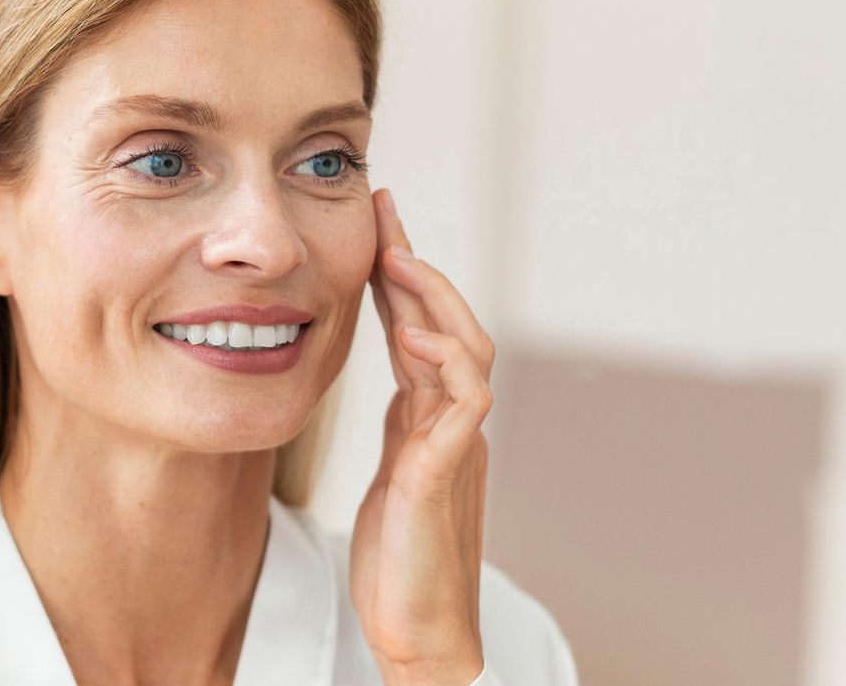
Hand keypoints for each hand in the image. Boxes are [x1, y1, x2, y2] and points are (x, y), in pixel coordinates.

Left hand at [350, 188, 495, 685]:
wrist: (420, 632)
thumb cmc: (401, 560)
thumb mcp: (392, 472)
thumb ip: (404, 423)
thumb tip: (402, 372)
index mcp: (433, 420)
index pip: (420, 332)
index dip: (401, 280)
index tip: (378, 228)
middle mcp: (452, 424)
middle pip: (448, 325)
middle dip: (415, 265)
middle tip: (384, 214)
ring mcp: (456, 445)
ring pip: (466, 350)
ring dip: (432, 299)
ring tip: (398, 259)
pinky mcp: (446, 472)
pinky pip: (465, 402)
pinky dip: (446, 363)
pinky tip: (416, 337)